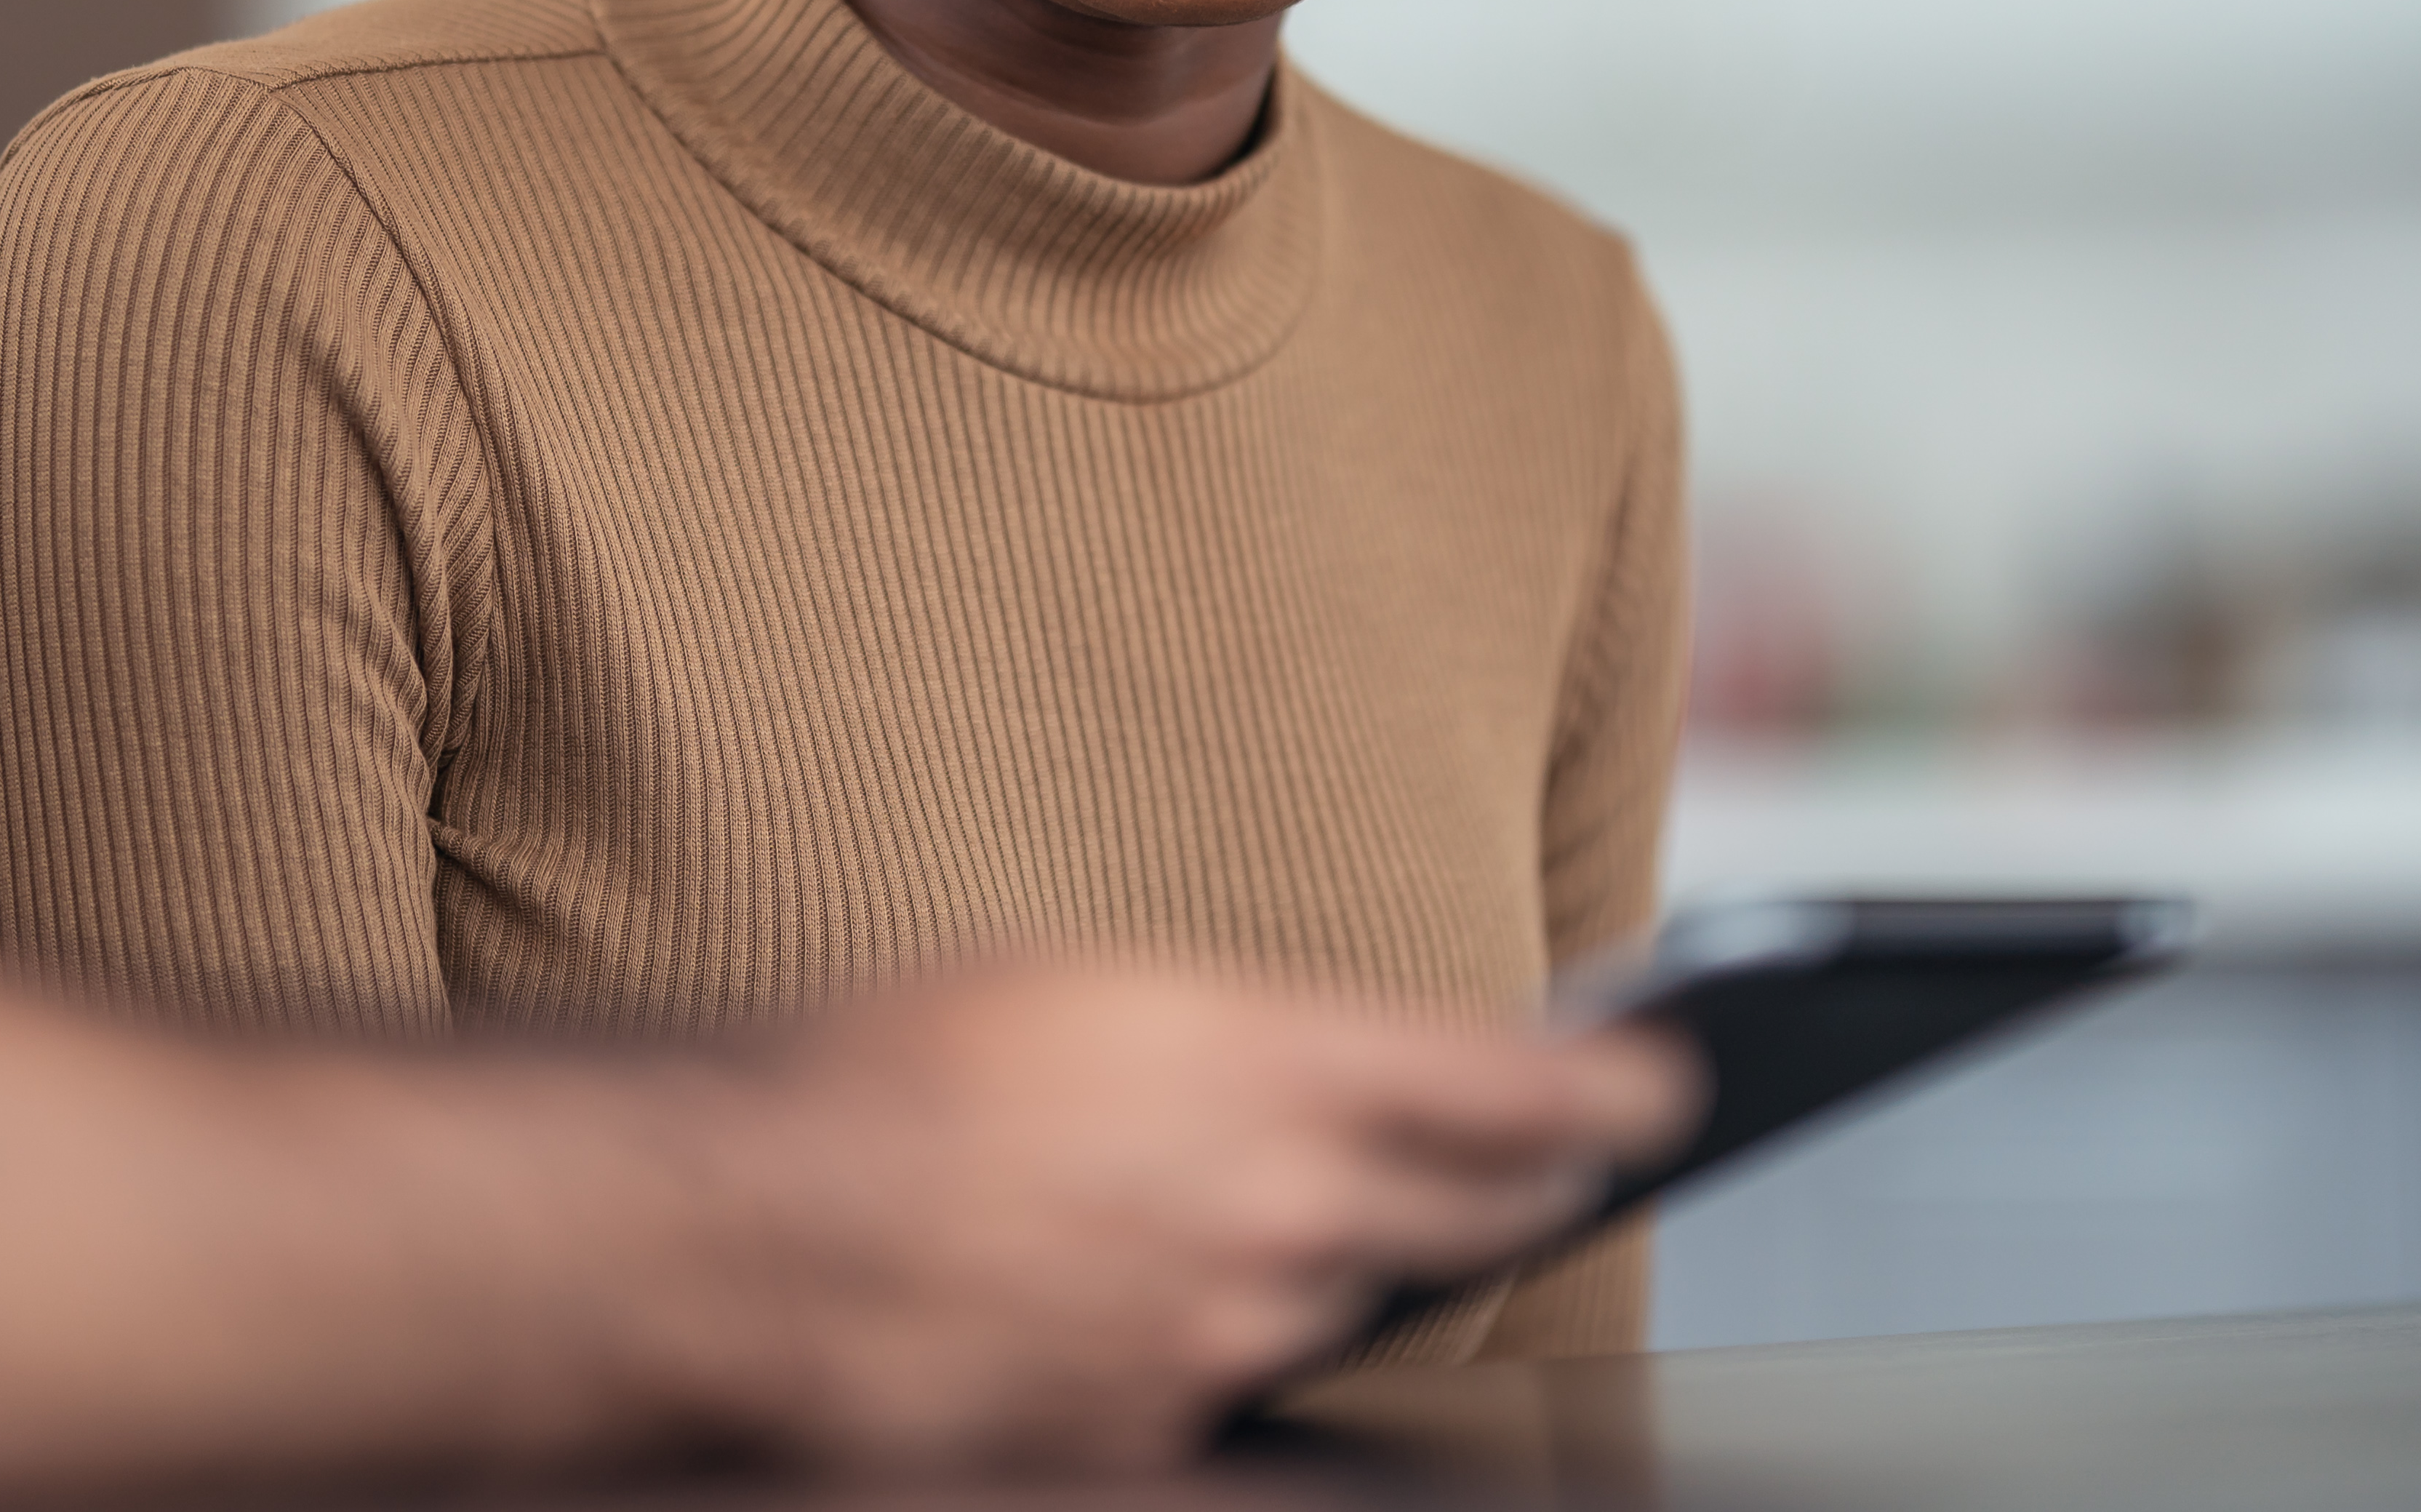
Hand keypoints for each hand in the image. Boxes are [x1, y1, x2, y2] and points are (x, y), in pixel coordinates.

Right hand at [700, 960, 1697, 1469]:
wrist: (750, 1235)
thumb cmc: (880, 1076)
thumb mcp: (1080, 991)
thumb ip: (1229, 1036)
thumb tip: (1314, 1066)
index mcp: (1259, 1058)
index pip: (1507, 1084)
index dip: (1611, 1092)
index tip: (1670, 1083)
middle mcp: (1269, 1204)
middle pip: (1470, 1210)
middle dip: (1528, 1178)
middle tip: (1560, 1151)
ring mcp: (1219, 1332)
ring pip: (1347, 1292)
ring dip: (1344, 1250)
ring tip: (1266, 1200)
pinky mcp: (1152, 1429)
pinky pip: (1231, 1375)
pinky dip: (1214, 1330)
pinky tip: (1133, 1285)